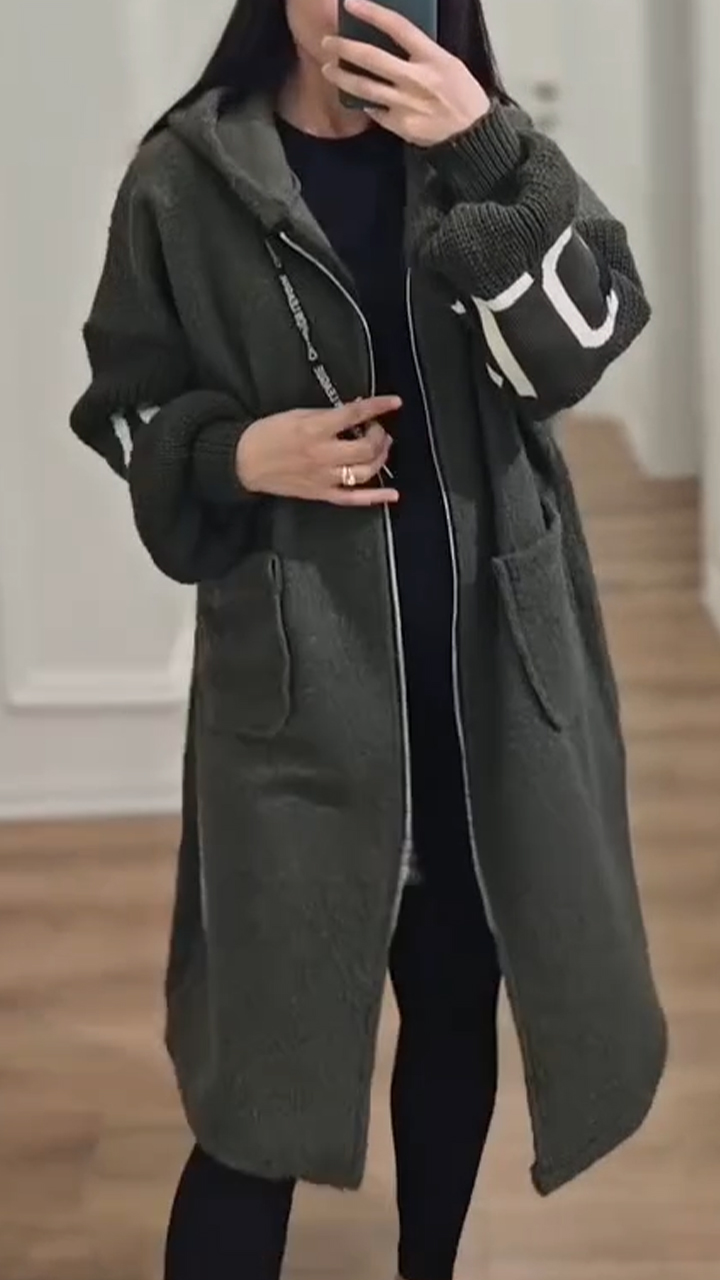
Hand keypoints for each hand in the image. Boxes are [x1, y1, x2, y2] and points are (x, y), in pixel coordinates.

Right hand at [236, 396, 400, 505]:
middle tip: (377, 429)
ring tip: (380, 448)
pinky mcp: (322, 493)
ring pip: (366, 471)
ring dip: (380, 458)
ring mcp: (325, 477)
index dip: (379, 407)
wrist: (245, 461)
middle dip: (379, 435)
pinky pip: (353, 499)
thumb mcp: (298, 415)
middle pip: (366, 447)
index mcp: (316, 429)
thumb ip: (327, 416)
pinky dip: (375, 498)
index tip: (394, 402)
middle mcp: (324, 454)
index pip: (355, 415)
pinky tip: (392, 494)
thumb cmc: (268, 434)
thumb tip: (353, 413)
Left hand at [322, 0, 490, 146]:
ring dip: (342, 76)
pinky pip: (375, 110)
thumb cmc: (462, 95)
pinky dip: (364, 102)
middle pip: (372, 58)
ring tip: (328, 68)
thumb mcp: (449, 64)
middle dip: (345, 48)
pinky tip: (355, 96)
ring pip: (365, 88)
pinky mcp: (399, 125)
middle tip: (327, 42)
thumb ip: (421, 53)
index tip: (351, 4)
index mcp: (432, 58)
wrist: (471, 134)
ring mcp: (405, 104)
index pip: (398, 27)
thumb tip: (392, 42)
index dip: (372, 13)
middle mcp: (416, 79)